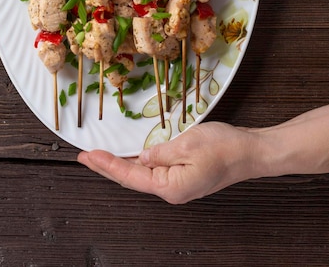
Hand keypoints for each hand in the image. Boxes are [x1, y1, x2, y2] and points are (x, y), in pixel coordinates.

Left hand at [78, 121, 258, 203]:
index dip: (107, 165)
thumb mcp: (188, 144)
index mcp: (171, 186)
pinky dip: (137, 164)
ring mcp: (178, 185)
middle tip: (84, 156)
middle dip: (106, 167)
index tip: (88, 155)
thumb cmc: (224, 147)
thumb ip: (160, 153)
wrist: (251, 152)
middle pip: (132, 180)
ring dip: (120, 166)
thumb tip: (141, 158)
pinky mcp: (184, 176)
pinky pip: (154, 171)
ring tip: (99, 157)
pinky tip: (129, 157)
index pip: (130, 176)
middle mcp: (172, 190)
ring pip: (141, 176)